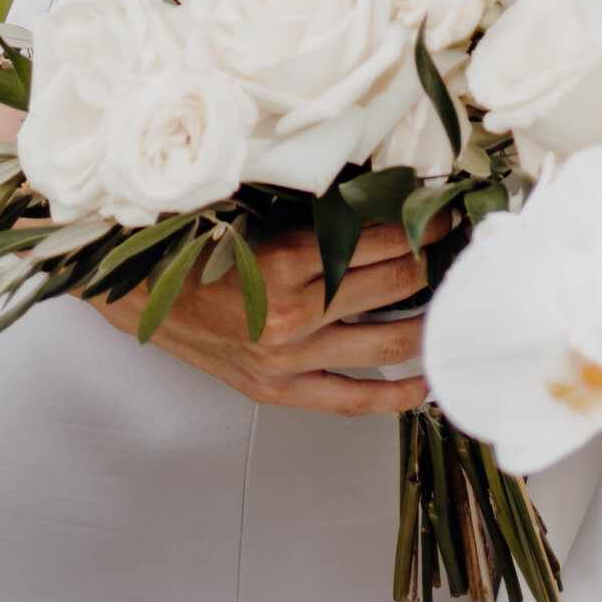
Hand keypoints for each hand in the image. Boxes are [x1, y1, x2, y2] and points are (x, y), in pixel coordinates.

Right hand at [92, 215, 432, 417]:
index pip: (379, 240)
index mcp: (285, 261)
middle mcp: (293, 314)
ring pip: (384, 341)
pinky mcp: (279, 391)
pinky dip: (392, 395)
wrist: (143, 296)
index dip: (420, 224)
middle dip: (432, 261)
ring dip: (426, 320)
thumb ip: (319, 217)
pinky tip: (423, 384)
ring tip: (454, 303)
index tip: (445, 212)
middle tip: (458, 247)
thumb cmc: (197, 250)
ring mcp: (288, 360)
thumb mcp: (258, 218)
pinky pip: (350, 399)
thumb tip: (386, 202)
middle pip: (392, 284)